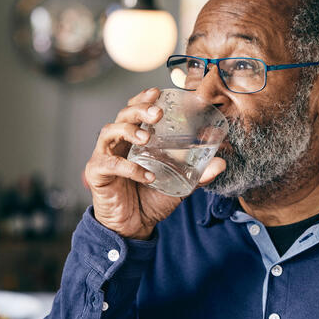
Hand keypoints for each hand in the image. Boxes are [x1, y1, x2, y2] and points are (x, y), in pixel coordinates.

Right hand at [84, 87, 226, 239]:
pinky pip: (111, 164)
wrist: (133, 226)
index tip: (157, 92)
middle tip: (157, 113)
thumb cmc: (150, 199)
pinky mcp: (97, 173)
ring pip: (110, 131)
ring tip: (146, 138)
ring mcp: (104, 156)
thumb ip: (198, 174)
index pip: (135, 111)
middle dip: (139, 110)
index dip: (143, 99)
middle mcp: (118, 143)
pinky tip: (146, 175)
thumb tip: (221, 163)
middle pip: (123, 115)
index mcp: (134, 139)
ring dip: (129, 131)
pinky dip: (129, 167)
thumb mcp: (178, 185)